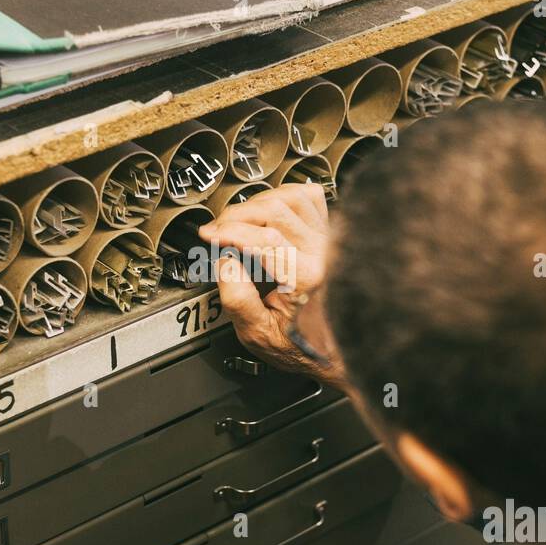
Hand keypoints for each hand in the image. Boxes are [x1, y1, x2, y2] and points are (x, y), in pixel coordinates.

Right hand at [198, 183, 346, 387]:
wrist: (337, 348)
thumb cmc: (302, 344)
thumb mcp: (260, 334)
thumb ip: (238, 301)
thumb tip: (225, 262)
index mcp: (305, 277)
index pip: (263, 239)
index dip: (229, 232)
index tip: (208, 235)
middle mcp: (323, 253)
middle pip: (275, 210)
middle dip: (237, 214)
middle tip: (218, 230)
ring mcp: (329, 239)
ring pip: (292, 197)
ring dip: (258, 203)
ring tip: (239, 221)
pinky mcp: (331, 234)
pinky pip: (310, 198)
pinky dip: (284, 196)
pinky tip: (269, 211)